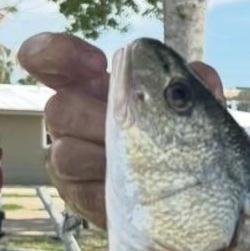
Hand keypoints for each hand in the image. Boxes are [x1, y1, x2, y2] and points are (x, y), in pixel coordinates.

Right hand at [17, 33, 224, 229]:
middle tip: (134, 131)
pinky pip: (83, 193)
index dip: (59, 54)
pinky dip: (111, 191)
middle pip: (58, 109)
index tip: (97, 63)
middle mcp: (71, 120)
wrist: (185, 196)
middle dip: (99, 120)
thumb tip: (202, 73)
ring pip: (65, 153)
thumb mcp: (193, 111)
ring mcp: (70, 159)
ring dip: (106, 158)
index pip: (46, 59)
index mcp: (88, 88)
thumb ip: (197, 90)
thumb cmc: (179, 142)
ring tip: (141, 165)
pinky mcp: (79, 196)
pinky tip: (138, 193)